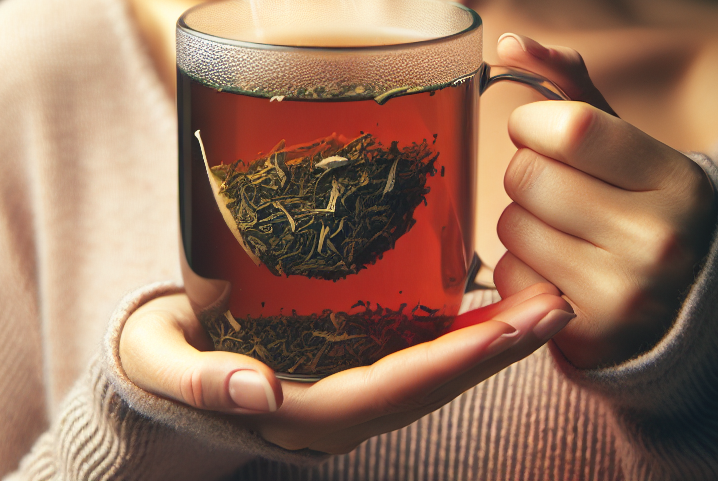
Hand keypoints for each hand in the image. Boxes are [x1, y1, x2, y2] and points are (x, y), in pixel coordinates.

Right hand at [120, 283, 573, 453]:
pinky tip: (486, 302)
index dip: (454, 361)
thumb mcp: (165, 366)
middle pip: (430, 385)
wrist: (159, 374)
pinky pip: (410, 353)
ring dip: (488, 341)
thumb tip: (255, 389)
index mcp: (304, 413)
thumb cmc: (161, 366)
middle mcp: (339, 410)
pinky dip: (453, 333)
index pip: (393, 390)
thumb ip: (204, 381)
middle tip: (558, 308)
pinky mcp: (343, 364)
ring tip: (542, 303)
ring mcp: (345, 390)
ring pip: (429, 372)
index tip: (511, 329)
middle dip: (495, 351)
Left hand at [493, 33, 717, 368]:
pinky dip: (519, 265)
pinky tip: (558, 269)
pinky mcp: (588, 336)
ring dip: (520, 220)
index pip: (568, 127)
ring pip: (509, 225)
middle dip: (527, 173)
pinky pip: (508, 274)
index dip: (534, 124)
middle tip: (558, 187)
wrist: (681, 310)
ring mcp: (626, 295)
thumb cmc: (638, 204)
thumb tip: (506, 42)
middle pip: (528, 176)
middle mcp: (660, 240)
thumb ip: (567, 84)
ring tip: (562, 229)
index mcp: (676, 179)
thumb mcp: (625, 142)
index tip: (544, 135)